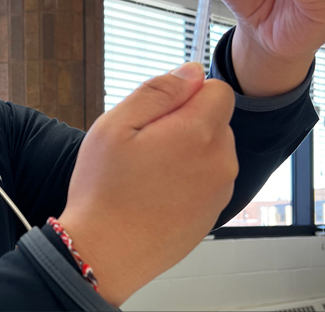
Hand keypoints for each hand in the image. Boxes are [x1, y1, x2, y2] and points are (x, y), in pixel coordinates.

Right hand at [58, 63, 235, 305]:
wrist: (105, 253)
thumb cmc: (104, 190)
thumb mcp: (116, 124)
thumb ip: (159, 91)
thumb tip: (192, 71)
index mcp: (198, 133)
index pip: (217, 89)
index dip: (186, 92)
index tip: (157, 112)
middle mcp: (220, 161)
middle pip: (215, 119)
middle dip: (185, 121)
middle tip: (144, 144)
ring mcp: (220, 191)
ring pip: (211, 148)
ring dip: (186, 149)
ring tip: (147, 170)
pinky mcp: (213, 213)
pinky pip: (207, 178)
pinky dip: (187, 177)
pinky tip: (156, 191)